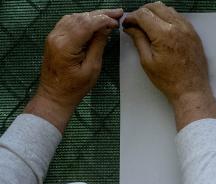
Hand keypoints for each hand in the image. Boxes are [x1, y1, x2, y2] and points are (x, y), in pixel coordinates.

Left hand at [26, 9, 121, 130]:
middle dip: (100, 14)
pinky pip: (68, 22)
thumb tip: (105, 29)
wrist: (55, 94)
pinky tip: (93, 21)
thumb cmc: (73, 87)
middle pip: (80, 17)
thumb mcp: (92, 68)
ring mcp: (53, 36)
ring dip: (92, 15)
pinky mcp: (54, 37)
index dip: (103, 20)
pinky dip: (83, 19)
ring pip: (74, 17)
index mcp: (66, 46)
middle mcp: (57, 37)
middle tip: (117, 13)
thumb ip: (98, 46)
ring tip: (108, 16)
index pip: (86, 24)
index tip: (116, 21)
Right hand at [123, 2, 215, 128]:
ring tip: (148, 25)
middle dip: (142, 12)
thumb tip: (130, 27)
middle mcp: (177, 27)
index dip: (131, 17)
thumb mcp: (147, 61)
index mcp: (164, 34)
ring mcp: (188, 29)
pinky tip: (162, 27)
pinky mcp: (194, 34)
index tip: (127, 23)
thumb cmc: (169, 80)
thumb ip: (138, 40)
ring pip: (168, 9)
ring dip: (155, 12)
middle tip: (136, 23)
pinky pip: (179, 17)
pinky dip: (168, 17)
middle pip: (155, 6)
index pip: (143, 14)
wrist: (191, 90)